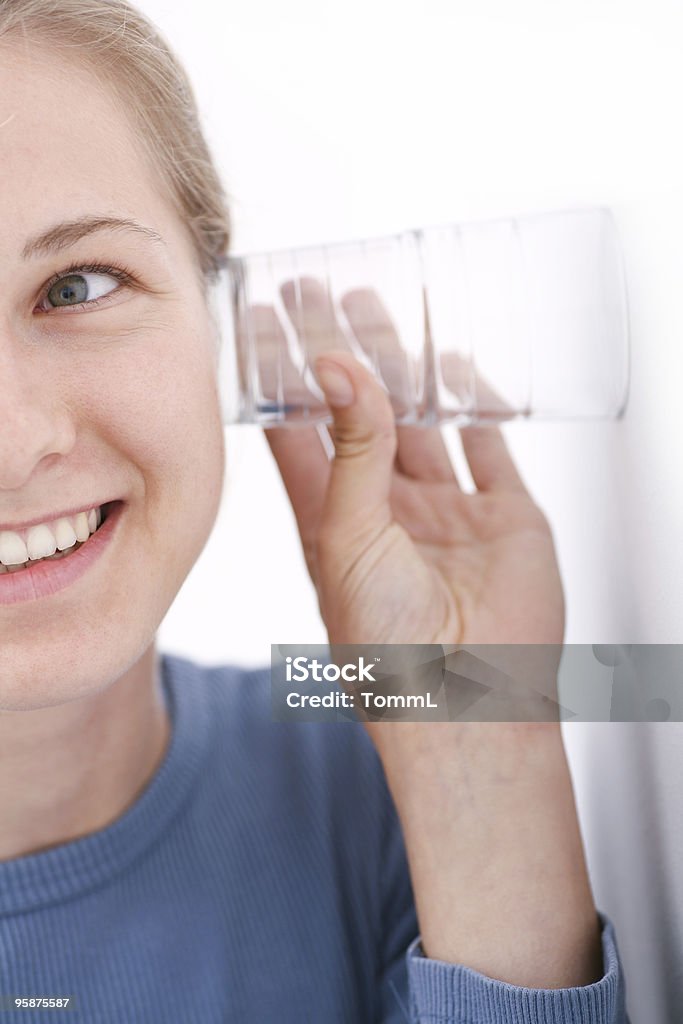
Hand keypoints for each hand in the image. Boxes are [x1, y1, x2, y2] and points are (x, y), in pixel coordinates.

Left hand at [264, 278, 564, 651]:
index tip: (265, 324)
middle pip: (360, 416)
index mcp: (332, 523)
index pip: (299, 435)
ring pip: (421, 422)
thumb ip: (347, 450)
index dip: (284, 381)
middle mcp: (387, 513)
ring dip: (403, 369)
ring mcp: (447, 514)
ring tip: (378, 309)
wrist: (468, 705)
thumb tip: (331, 364)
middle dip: (342, 356)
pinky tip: (458, 366)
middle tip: (320, 295)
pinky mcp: (503, 518)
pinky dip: (478, 405)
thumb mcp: (347, 537)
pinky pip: (490, 448)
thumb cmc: (387, 646)